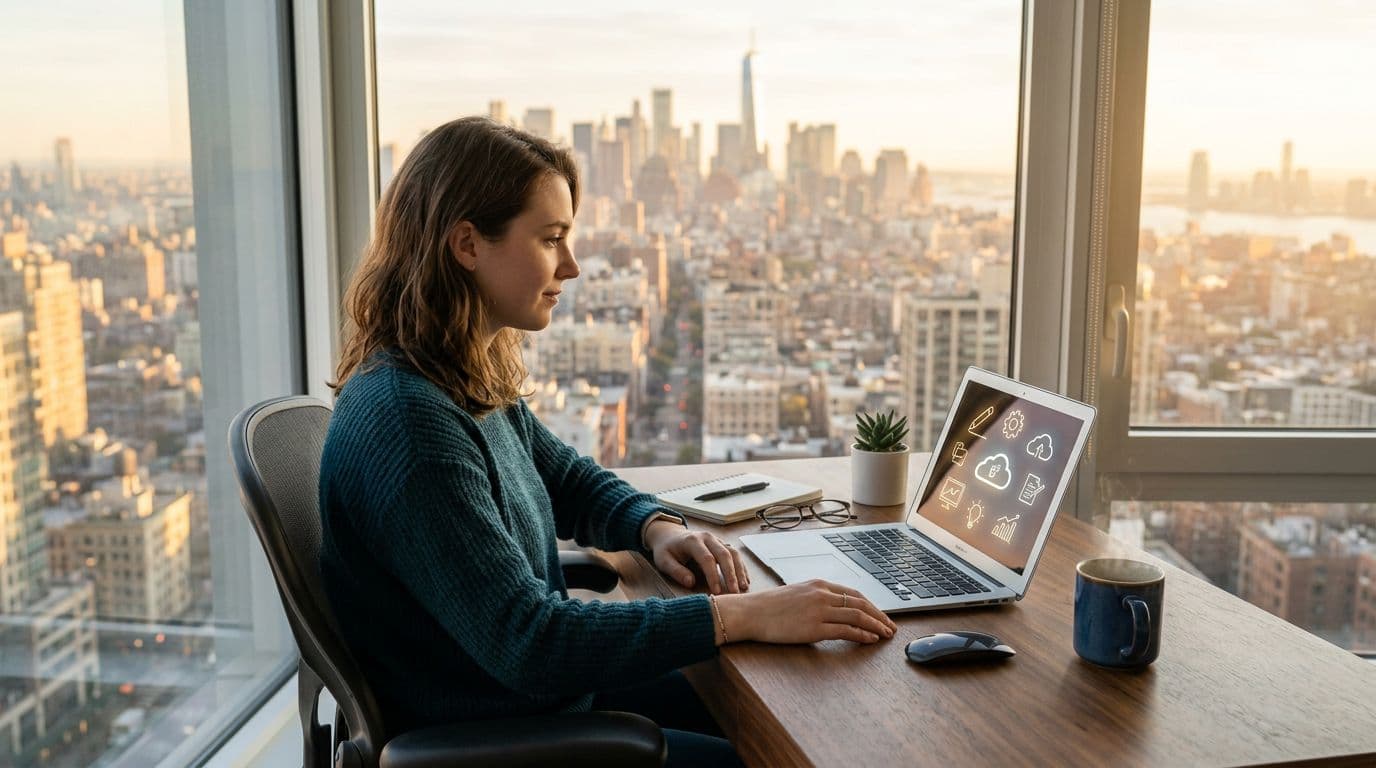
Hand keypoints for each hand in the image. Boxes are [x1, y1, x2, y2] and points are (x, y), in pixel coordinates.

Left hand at [646, 521, 749, 594]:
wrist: (670, 534)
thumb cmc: (666, 550)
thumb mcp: (663, 561)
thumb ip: (676, 571)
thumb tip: (691, 582)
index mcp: (692, 541)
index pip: (707, 559)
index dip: (713, 575)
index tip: (716, 591)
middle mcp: (707, 537)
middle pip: (724, 554)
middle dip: (731, 574)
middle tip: (735, 592)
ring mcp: (716, 539)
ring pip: (733, 553)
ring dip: (739, 570)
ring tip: (743, 587)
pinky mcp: (721, 544)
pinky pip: (735, 553)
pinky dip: (741, 566)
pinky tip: (745, 579)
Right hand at [715, 580, 895, 645]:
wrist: (750, 612)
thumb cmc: (769, 606)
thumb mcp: (797, 594)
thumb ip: (816, 598)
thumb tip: (832, 609)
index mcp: (819, 584)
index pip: (853, 594)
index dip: (871, 605)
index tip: (881, 615)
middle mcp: (822, 594)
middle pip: (860, 604)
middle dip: (879, 616)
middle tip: (891, 627)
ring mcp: (819, 610)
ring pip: (857, 617)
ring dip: (875, 626)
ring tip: (885, 635)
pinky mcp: (814, 628)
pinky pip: (845, 631)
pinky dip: (861, 635)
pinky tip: (870, 640)